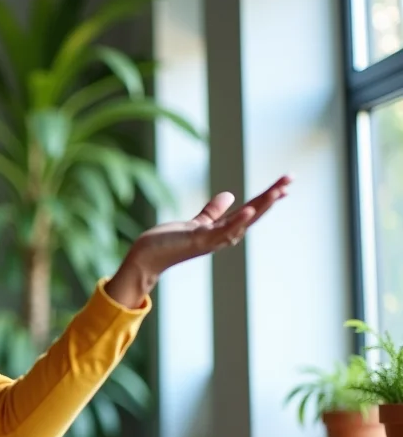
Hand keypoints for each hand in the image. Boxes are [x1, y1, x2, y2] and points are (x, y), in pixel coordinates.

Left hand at [105, 175, 290, 307]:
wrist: (146, 258)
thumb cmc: (169, 242)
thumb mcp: (196, 223)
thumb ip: (213, 211)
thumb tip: (230, 195)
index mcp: (222, 230)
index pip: (251, 210)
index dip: (267, 198)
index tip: (286, 184)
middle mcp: (222, 237)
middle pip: (253, 214)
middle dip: (271, 197)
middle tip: (290, 178)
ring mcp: (212, 240)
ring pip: (243, 222)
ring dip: (261, 207)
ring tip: (279, 190)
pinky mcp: (199, 241)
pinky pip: (222, 232)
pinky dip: (237, 222)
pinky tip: (249, 210)